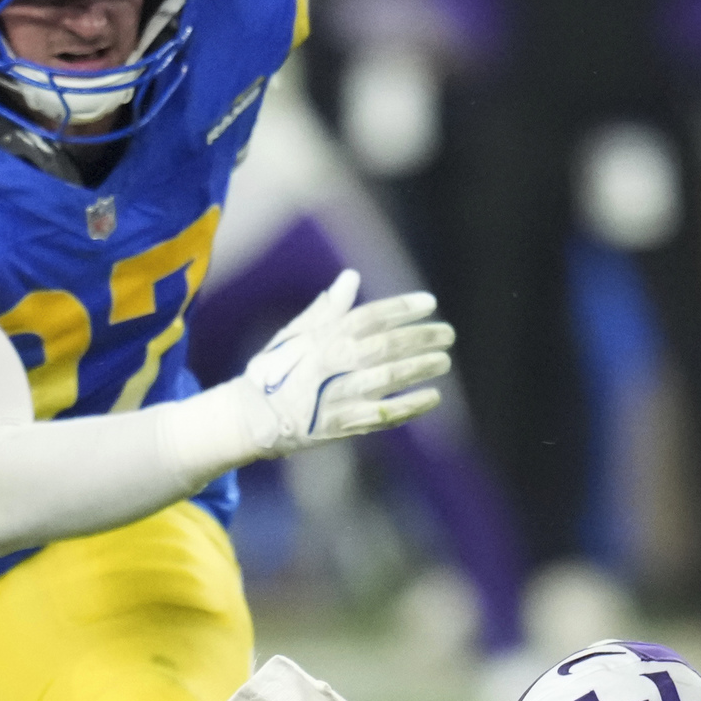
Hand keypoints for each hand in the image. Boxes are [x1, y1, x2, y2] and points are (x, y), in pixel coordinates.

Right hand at [231, 270, 451, 454]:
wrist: (252, 418)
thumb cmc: (275, 372)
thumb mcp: (295, 334)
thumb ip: (327, 309)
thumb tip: (351, 277)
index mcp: (322, 337)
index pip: (369, 316)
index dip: (401, 308)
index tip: (429, 302)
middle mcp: (331, 363)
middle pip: (384, 346)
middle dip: (420, 338)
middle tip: (448, 334)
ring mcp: (337, 395)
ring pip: (387, 378)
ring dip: (419, 368)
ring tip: (444, 361)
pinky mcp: (341, 424)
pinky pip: (383, 414)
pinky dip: (410, 406)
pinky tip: (433, 397)